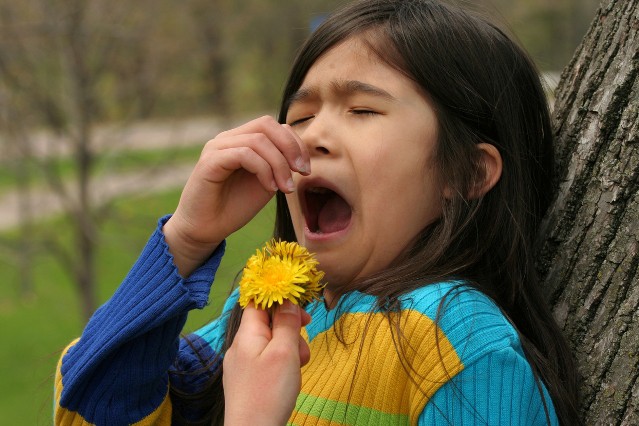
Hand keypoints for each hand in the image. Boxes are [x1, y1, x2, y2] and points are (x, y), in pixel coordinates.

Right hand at [163, 116, 309, 275]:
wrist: (206, 229)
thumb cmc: (234, 207)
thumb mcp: (266, 183)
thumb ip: (279, 165)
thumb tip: (300, 153)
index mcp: (242, 140)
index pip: (274, 127)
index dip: (296, 144)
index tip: (306, 170)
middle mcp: (228, 139)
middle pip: (266, 124)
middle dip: (291, 147)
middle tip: (302, 171)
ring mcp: (217, 147)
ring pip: (258, 140)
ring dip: (279, 164)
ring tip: (285, 188)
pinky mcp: (210, 161)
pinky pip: (244, 154)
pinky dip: (263, 170)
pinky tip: (269, 188)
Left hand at [223, 301, 310, 425]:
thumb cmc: (268, 393)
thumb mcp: (284, 352)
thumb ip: (286, 323)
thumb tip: (287, 301)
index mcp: (246, 335)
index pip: (258, 303)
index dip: (280, 302)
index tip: (301, 314)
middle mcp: (240, 346)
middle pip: (268, 324)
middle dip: (290, 332)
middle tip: (301, 350)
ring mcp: (242, 364)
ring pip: (270, 344)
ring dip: (288, 350)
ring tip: (296, 369)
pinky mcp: (246, 380)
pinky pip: (266, 361)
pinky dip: (281, 365)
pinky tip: (287, 380)